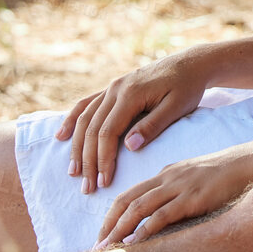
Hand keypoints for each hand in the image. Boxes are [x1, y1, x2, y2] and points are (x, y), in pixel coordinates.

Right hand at [57, 45, 215, 192]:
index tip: (104, 182)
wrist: (190, 64)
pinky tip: (61, 136)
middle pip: (93, 128)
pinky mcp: (113, 88)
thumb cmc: (187, 87)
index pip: (108, 132)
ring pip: (86, 118)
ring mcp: (112, 87)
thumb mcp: (177, 107)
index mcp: (131, 94)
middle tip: (87, 187)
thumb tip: (129, 147)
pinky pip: (87, 104)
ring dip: (77, 146)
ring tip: (74, 172)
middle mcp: (116, 88)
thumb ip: (153, 126)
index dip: (103, 159)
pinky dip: (72, 120)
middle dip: (88, 160)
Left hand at [94, 146, 252, 248]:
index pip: (130, 193)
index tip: (103, 234)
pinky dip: (145, 229)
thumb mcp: (193, 179)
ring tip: (107, 248)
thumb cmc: (224, 175)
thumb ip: (176, 191)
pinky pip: (162, 215)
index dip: (112, 214)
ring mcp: (179, 187)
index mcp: (165, 174)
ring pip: (139, 207)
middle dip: (109, 223)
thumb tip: (162, 213)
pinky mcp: (193, 198)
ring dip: (120, 229)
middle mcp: (167, 178)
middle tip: (97, 246)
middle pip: (127, 200)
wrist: (248, 162)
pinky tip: (135, 243)